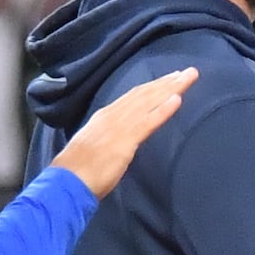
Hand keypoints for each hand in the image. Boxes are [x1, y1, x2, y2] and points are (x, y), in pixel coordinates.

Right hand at [51, 67, 197, 195]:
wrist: (66, 183)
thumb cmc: (76, 173)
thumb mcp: (92, 148)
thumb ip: (106, 140)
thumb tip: (116, 142)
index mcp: (104, 117)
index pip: (132, 97)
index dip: (152, 87)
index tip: (169, 79)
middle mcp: (112, 116)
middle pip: (144, 94)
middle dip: (167, 82)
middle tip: (188, 72)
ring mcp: (119, 127)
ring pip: (149, 102)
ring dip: (171, 88)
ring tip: (188, 77)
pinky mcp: (125, 141)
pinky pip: (148, 122)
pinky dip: (163, 109)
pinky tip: (178, 99)